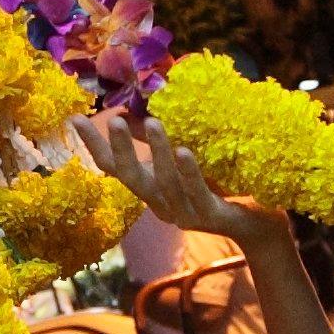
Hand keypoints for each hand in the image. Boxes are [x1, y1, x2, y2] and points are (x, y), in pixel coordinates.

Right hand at [73, 113, 260, 244]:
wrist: (257, 223)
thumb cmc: (220, 186)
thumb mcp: (184, 160)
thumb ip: (157, 142)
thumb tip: (130, 110)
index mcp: (151, 191)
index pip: (115, 169)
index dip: (95, 145)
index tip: (75, 118)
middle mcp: (161, 206)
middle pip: (132, 179)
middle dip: (121, 150)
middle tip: (113, 120)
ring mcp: (184, 214)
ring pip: (164, 184)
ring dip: (157, 153)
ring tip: (152, 123)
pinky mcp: (210, 216)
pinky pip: (196, 193)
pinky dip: (188, 172)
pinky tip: (184, 151)